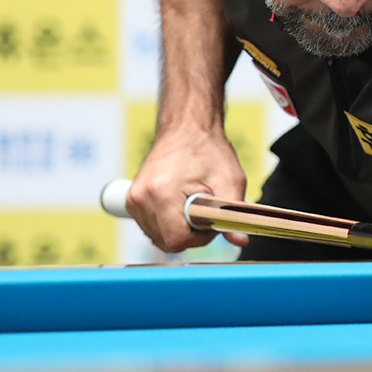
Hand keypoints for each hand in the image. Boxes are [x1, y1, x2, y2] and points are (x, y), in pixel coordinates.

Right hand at [126, 126, 247, 253]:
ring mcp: (132, 201)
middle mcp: (140, 199)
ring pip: (158, 237)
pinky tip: (181, 205)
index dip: (200, 237)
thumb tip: (240, 241)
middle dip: (191, 235)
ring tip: (193, 204)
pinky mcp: (131, 201)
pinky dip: (169, 223)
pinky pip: (151, 228)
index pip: (176, 240)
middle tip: (205, 212)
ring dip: (179, 229)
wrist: (187, 128)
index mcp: (161, 194)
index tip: (212, 221)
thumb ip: (232, 214)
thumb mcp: (230, 181)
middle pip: (166, 242)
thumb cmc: (209, 151)